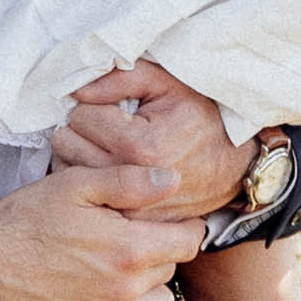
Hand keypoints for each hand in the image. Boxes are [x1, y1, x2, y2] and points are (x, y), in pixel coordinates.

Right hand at [0, 163, 198, 300]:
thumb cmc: (27, 220)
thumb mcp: (75, 185)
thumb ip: (129, 181)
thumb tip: (172, 179)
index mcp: (130, 247)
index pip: (190, 240)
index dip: (182, 226)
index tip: (164, 220)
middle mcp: (127, 287)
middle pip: (173, 269)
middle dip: (159, 251)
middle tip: (129, 237)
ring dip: (150, 286)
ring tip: (121, 269)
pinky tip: (109, 297)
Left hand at [47, 61, 249, 222]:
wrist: (232, 164)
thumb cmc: (200, 117)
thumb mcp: (167, 83)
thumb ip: (120, 78)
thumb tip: (77, 91)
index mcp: (142, 146)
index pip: (80, 118)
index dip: (92, 107)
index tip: (110, 110)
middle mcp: (132, 182)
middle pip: (68, 145)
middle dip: (82, 130)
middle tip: (104, 128)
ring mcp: (129, 207)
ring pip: (69, 170)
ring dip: (80, 154)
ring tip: (106, 146)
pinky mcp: (128, 222)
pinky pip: (85, 194)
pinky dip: (89, 179)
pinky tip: (108, 168)